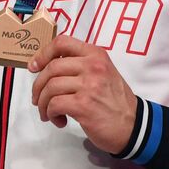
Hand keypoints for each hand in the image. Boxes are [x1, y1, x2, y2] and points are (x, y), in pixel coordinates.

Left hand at [28, 34, 135, 153]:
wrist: (134, 126)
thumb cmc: (114, 101)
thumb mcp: (102, 73)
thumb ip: (79, 65)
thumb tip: (46, 66)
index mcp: (96, 55)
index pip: (62, 42)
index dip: (43, 54)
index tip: (34, 67)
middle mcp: (93, 66)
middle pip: (51, 68)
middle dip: (38, 86)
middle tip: (38, 99)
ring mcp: (89, 85)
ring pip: (50, 87)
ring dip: (43, 103)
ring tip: (49, 113)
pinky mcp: (84, 105)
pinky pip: (54, 104)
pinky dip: (50, 114)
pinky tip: (59, 120)